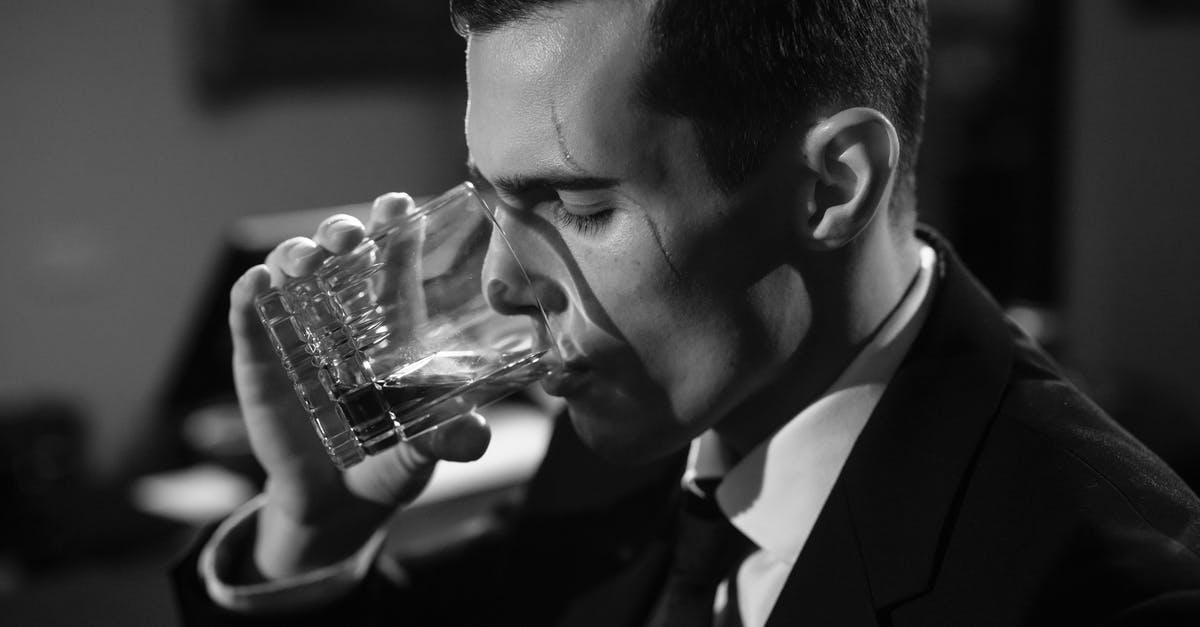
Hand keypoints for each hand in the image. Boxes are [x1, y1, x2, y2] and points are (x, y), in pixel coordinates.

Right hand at [229, 193, 491, 578]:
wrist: (341, 504)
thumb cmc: (393, 459)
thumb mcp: (427, 448)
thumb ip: (451, 439)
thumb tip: (473, 437)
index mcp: (392, 323)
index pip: (393, 259)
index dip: (394, 226)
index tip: (398, 202)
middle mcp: (342, 317)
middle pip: (338, 254)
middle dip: (340, 232)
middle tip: (348, 237)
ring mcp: (296, 334)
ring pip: (289, 274)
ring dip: (294, 255)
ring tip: (305, 261)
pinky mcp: (259, 362)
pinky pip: (248, 320)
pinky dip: (247, 297)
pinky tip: (255, 283)